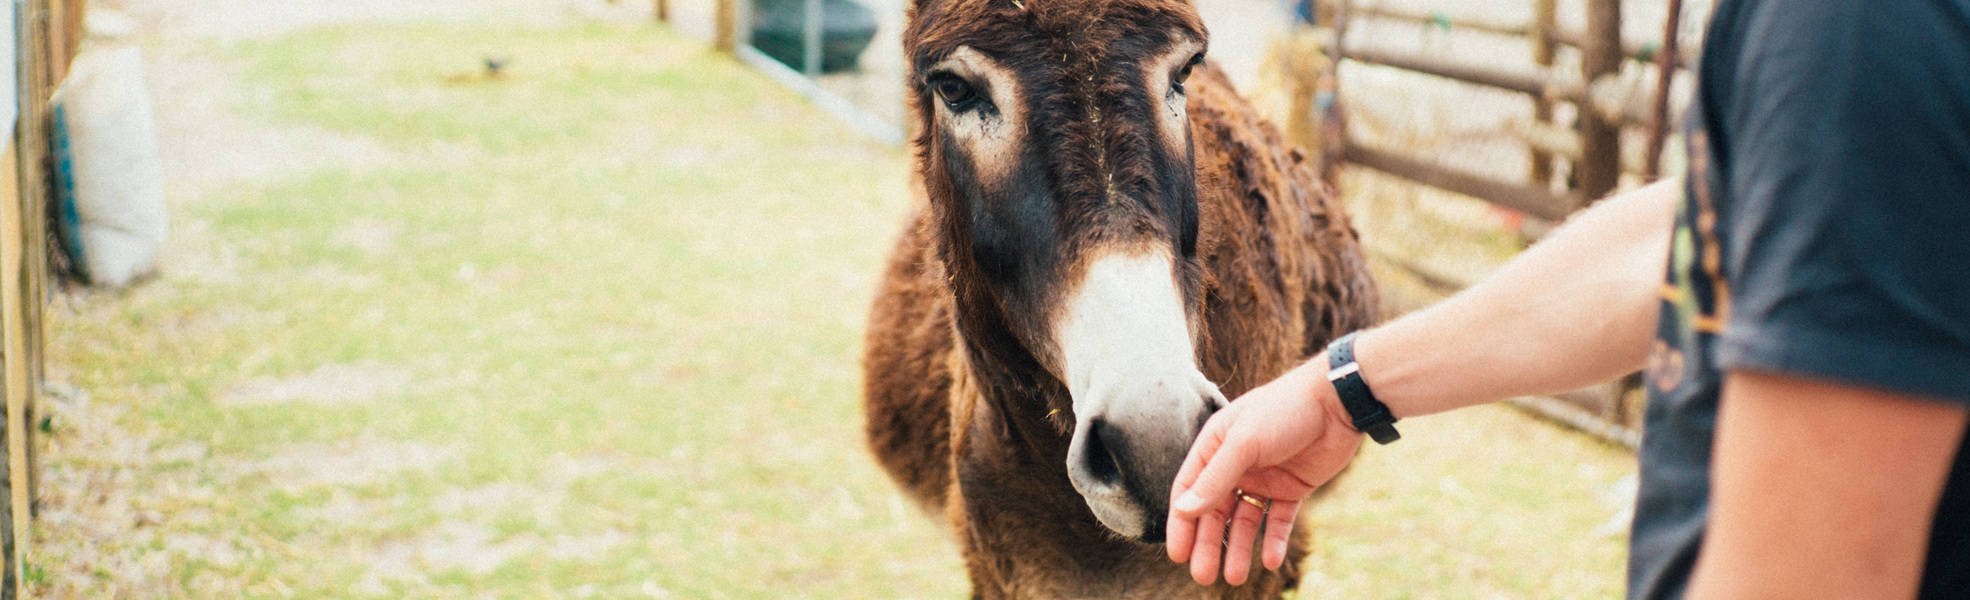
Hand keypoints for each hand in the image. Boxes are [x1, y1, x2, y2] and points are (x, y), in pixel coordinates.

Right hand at [1165, 356, 1362, 585]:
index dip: (1182, 523)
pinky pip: (1279, 520)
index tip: (1178, 554)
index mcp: (1215, 447)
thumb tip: (1184, 510)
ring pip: (1245, 521)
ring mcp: (1264, 477)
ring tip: (1234, 578)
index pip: (1189, 491)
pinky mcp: (1292, 487)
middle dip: (1208, 544)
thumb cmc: (1284, 410)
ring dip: (1238, 548)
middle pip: (1215, 512)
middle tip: (1203, 576)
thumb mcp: (1244, 443)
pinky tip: (1270, 560)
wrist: (1338, 402)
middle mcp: (1236, 464)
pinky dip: (1274, 540)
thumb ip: (1215, 478)